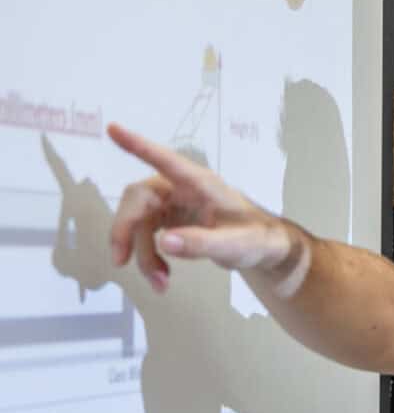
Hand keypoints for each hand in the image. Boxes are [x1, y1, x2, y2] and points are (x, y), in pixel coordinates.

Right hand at [107, 124, 294, 291]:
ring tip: (160, 283)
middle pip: (138, 198)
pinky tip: (161, 276)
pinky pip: (144, 234)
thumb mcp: (235, 245)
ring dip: (141, 253)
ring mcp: (172, 203)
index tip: (113, 129)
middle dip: (125, 229)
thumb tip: (165, 242)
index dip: (138, 145)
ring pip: (138, 221)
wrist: (262, 248)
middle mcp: (181, 188)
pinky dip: (147, 256)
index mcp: (200, 183)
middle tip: (121, 261)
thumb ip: (203, 243)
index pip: (165, 160)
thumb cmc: (255, 238)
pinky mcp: (168, 219)